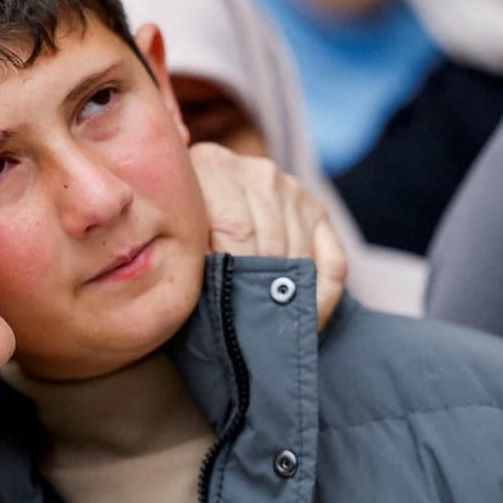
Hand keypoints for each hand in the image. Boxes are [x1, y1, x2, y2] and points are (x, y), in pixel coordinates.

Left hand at [190, 142, 346, 330]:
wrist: (200, 189)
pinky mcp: (317, 209)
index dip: (233, 276)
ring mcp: (291, 189)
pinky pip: (332, 260)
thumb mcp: (170, 226)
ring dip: (288, 299)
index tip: (229, 315)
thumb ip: (184, 249)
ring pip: (299, 255)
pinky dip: (323, 296)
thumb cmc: (175, 223)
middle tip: (251, 335)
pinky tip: (308, 322)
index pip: (234, 229)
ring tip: (274, 335)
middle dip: (259, 293)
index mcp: (213, 167)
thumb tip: (203, 292)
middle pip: (269, 244)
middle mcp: (256, 171)